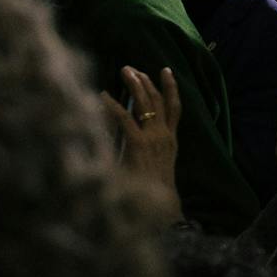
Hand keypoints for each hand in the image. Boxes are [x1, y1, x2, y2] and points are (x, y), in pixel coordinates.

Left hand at [99, 66, 184, 219]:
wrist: (158, 208)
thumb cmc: (152, 193)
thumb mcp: (152, 166)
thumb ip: (143, 151)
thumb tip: (126, 141)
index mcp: (171, 140)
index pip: (175, 108)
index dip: (171, 88)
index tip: (164, 71)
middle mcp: (165, 135)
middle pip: (159, 100)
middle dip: (147, 81)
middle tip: (133, 68)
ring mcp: (153, 138)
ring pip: (146, 103)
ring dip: (136, 85)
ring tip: (125, 70)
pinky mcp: (138, 144)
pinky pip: (124, 119)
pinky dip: (112, 106)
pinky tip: (101, 95)